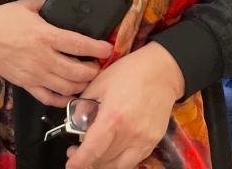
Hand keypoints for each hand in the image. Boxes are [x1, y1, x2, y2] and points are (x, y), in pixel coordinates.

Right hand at [0, 0, 113, 106]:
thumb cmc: (2, 20)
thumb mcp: (26, 5)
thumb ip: (48, 5)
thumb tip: (65, 4)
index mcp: (45, 36)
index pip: (79, 45)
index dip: (98, 48)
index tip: (109, 48)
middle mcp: (43, 58)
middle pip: (79, 71)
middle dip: (94, 70)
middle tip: (98, 64)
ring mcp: (35, 75)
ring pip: (68, 87)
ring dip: (83, 84)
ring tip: (87, 77)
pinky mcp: (27, 85)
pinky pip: (50, 99)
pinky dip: (64, 99)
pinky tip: (70, 92)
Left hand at [65, 42, 184, 168]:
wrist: (161, 72)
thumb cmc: (127, 73)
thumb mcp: (98, 85)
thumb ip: (82, 107)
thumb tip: (72, 124)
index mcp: (113, 117)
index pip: (93, 149)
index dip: (79, 161)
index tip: (70, 165)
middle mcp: (130, 133)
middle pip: (105, 159)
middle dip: (87, 160)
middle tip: (75, 150)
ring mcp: (145, 140)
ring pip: (119, 165)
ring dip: (103, 164)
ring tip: (92, 154)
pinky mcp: (154, 142)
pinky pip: (134, 160)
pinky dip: (119, 160)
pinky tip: (111, 150)